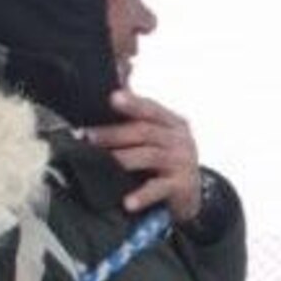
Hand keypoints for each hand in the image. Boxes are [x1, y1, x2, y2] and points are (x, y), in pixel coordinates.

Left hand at [85, 88, 202, 222]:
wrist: (191, 195)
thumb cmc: (167, 161)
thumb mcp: (160, 136)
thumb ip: (139, 114)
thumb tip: (118, 78)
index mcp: (174, 123)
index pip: (151, 108)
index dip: (132, 103)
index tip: (112, 98)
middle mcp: (180, 140)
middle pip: (145, 131)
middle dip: (114, 133)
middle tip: (88, 136)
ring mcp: (182, 163)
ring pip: (149, 156)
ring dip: (121, 159)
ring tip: (99, 162)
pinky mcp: (182, 186)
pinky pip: (158, 188)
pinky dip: (141, 195)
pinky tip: (127, 202)